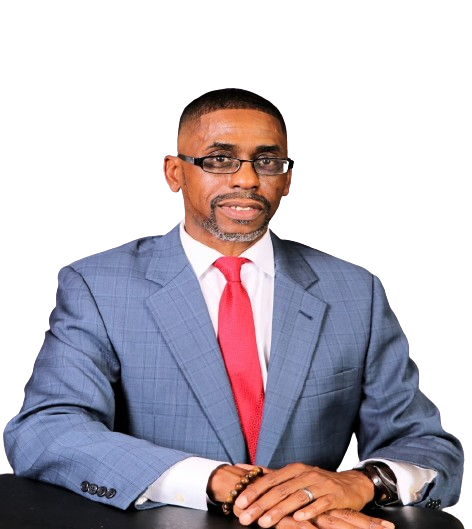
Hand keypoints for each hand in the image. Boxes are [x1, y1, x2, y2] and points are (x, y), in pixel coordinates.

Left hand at [232, 462, 391, 527]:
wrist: (351, 483)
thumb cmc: (317, 481)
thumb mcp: (294, 475)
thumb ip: (271, 475)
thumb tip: (244, 468)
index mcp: (294, 469)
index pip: (270, 479)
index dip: (254, 491)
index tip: (240, 503)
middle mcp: (306, 474)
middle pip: (280, 490)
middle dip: (261, 505)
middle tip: (246, 517)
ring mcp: (320, 484)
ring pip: (297, 497)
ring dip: (280, 510)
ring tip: (265, 522)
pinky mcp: (334, 496)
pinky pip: (320, 503)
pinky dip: (309, 510)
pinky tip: (298, 518)